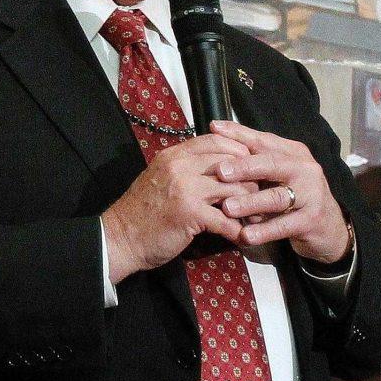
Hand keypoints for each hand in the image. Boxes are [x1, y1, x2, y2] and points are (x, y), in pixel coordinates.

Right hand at [102, 134, 258, 282]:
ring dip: (249, 204)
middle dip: (250, 178)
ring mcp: (186, 189)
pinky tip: (243, 236)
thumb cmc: (142, 212)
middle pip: (230, 163)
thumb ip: (185, 167)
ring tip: (255, 215)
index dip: (238, 152)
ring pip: (234, 189)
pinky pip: (226, 219)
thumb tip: (215, 166)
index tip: (250, 165)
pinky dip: (238, 230)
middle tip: (260, 192)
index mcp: (175, 155)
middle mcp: (181, 166)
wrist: (120, 238)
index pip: (216, 142)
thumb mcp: (161, 178)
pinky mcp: (190, 214)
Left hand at [209, 119, 351, 263]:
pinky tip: (246, 235)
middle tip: (220, 172)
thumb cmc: (295, 196)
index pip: (264, 140)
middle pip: (272, 164)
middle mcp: (304, 169)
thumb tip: (217, 130)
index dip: (239, 134)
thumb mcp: (277, 174)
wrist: (329, 226)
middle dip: (245, 167)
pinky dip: (264, 231)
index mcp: (293, 153)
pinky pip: (284, 225)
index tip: (215, 130)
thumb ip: (253, 157)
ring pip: (277, 197)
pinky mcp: (312, 220)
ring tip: (228, 208)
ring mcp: (311, 194)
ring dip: (250, 202)